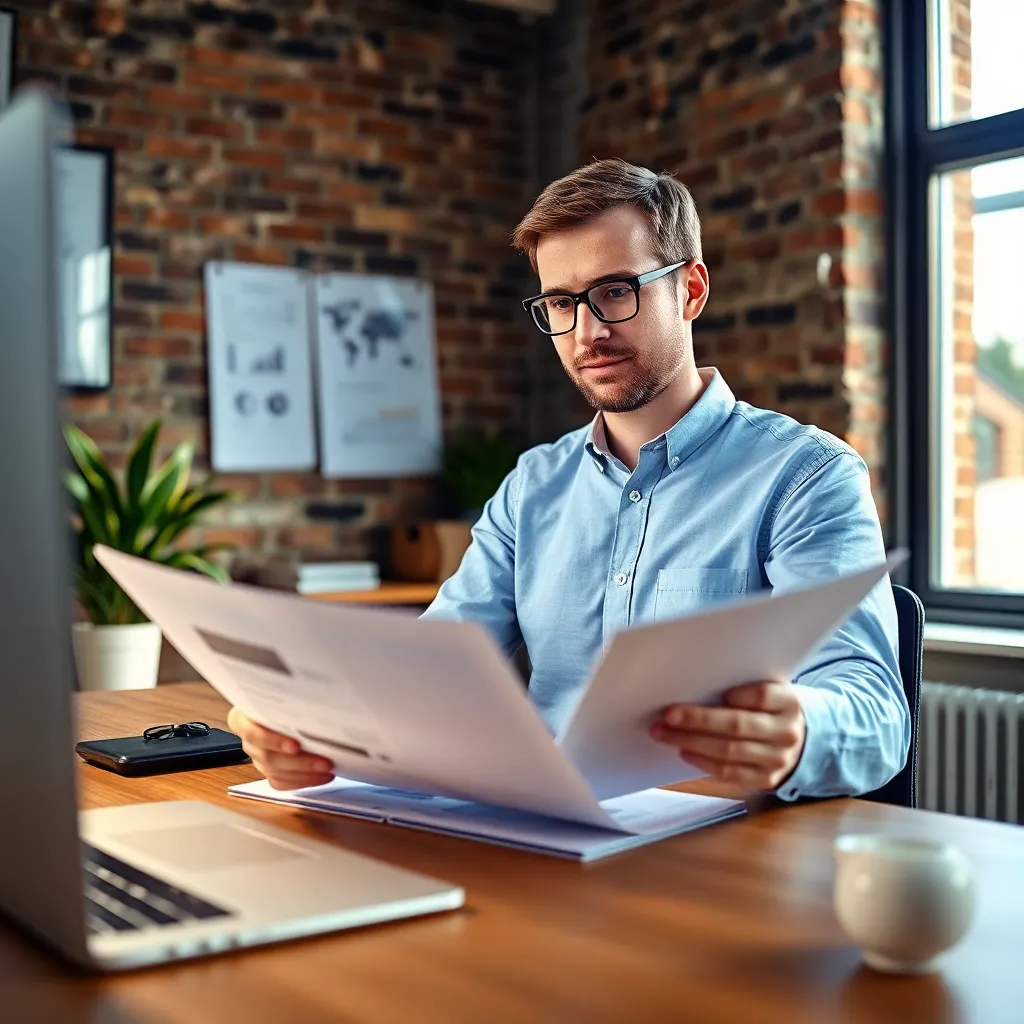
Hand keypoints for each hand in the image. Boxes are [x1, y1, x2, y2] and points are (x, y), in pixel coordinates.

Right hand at [226, 707, 334, 790]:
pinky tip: (321, 776)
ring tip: (328, 768)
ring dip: (304, 773)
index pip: (249, 731)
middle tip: (323, 761)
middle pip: (267, 756)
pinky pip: (281, 782)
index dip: (272, 741)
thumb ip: (293, 699)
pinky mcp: (269, 771)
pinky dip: (302, 781)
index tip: (295, 746)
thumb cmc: (289, 697)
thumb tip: (317, 700)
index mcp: (243, 717)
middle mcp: (249, 740)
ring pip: (276, 772)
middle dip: (299, 762)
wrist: (290, 709)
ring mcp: (258, 757)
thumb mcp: (288, 693)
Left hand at [650, 680, 805, 790]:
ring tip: (665, 733)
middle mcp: (786, 733)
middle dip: (697, 720)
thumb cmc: (772, 711)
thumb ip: (745, 689)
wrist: (801, 744)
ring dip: (691, 742)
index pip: (762, 696)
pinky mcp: (765, 780)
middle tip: (668, 715)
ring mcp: (777, 760)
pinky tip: (684, 752)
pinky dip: (702, 763)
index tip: (716, 693)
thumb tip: (697, 687)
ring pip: (728, 751)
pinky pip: (729, 773)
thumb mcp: (771, 693)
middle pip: (737, 725)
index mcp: (790, 703)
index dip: (737, 695)